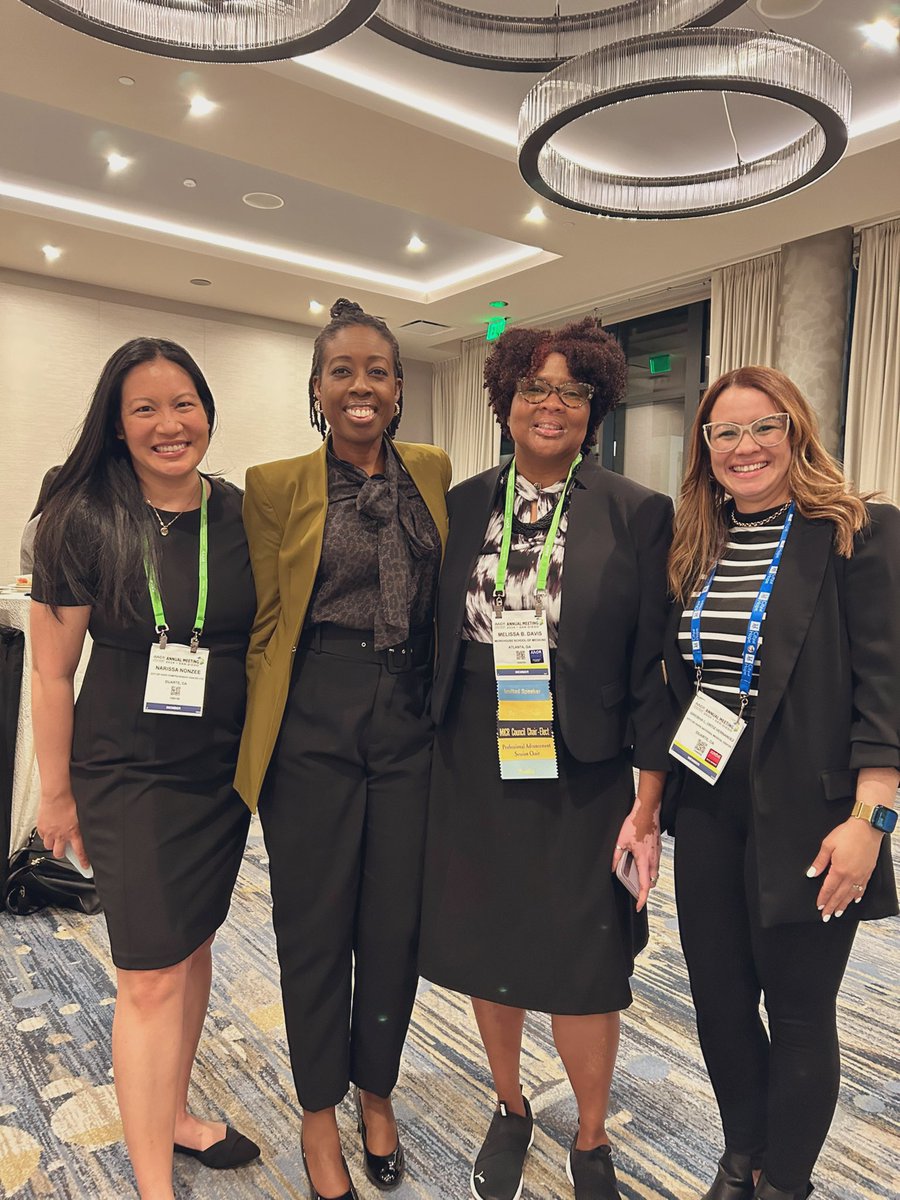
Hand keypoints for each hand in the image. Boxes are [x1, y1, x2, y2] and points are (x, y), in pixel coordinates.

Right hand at [36, 791, 88, 870]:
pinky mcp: (41, 828)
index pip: (79, 851)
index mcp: (73, 832)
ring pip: (48, 846)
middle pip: (59, 853)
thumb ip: (79, 826)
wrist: (56, 794)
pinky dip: (45, 835)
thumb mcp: (80, 816)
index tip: (85, 867)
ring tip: (55, 837)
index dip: (82, 861)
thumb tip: (82, 830)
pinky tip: (49, 829)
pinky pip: (42, 837)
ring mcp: (50, 832)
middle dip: (61, 853)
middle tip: (64, 848)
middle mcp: (61, 835)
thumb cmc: (69, 801)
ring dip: (52, 844)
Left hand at [612, 794, 661, 912]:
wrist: (647, 812)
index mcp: (644, 860)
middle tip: (635, 891)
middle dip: (645, 888)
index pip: (645, 884)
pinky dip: (649, 868)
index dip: (642, 898)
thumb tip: (612, 867)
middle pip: (651, 881)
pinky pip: (655, 864)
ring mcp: (657, 854)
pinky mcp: (658, 849)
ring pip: (654, 873)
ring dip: (647, 878)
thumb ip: (616, 856)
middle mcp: (653, 859)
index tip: (638, 905)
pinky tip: (640, 862)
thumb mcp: (620, 841)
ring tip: (636, 876)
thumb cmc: (635, 824)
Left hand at [806, 819, 881, 919]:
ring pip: (851, 895)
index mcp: (839, 870)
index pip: (828, 889)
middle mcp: (851, 876)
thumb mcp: (828, 845)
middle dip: (832, 907)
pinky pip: (862, 888)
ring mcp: (861, 875)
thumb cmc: (847, 834)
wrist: (867, 828)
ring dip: (843, 905)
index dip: (823, 899)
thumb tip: (811, 874)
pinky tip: (854, 900)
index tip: (819, 907)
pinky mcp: (868, 872)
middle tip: (826, 917)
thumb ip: (819, 861)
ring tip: (838, 913)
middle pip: (839, 895)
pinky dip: (857, 896)